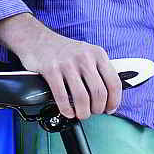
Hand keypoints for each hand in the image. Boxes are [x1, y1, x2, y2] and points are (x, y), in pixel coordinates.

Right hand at [0, 13, 121, 119]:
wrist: (39, 40)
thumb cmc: (65, 51)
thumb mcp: (88, 54)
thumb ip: (99, 70)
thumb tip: (109, 95)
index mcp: (98, 54)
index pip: (114, 82)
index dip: (114, 100)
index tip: (110, 109)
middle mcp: (85, 58)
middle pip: (99, 92)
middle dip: (97, 108)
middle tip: (93, 112)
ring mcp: (68, 64)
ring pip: (82, 97)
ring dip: (83, 112)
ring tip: (81, 114)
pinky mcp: (51, 70)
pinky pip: (62, 96)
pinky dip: (66, 109)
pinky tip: (68, 112)